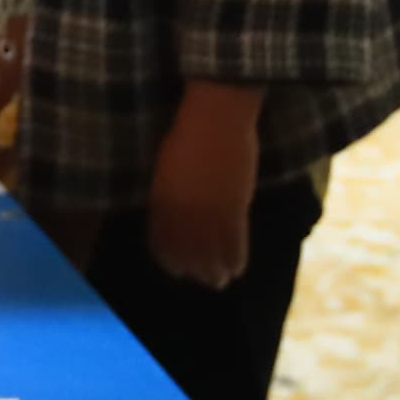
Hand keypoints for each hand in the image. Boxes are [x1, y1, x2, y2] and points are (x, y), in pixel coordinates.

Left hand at [146, 83, 262, 288]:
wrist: (214, 116)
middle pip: (187, 255)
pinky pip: (235, 244)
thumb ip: (167, 196)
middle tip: (203, 281)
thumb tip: (173, 216)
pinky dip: (237, 259)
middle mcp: (181, 214)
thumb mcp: (166, 168)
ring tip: (220, 282)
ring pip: (211, 255)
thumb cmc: (187, 132)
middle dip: (194, 272)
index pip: (161, 243)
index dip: (170, 261)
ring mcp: (208, 214)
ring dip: (216, 273)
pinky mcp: (234, 210)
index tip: (177, 270)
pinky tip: (238, 269)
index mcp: (160, 202)